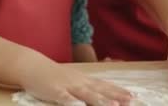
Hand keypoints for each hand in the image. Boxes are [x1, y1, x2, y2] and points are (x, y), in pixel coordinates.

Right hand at [17, 51, 132, 105]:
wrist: (32, 65)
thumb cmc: (54, 76)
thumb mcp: (73, 81)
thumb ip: (87, 88)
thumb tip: (102, 96)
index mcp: (85, 80)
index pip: (106, 86)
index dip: (120, 91)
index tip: (134, 96)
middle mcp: (80, 82)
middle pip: (101, 90)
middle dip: (117, 96)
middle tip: (132, 101)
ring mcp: (68, 86)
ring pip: (86, 94)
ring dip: (100, 100)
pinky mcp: (54, 91)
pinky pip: (64, 98)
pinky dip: (72, 102)